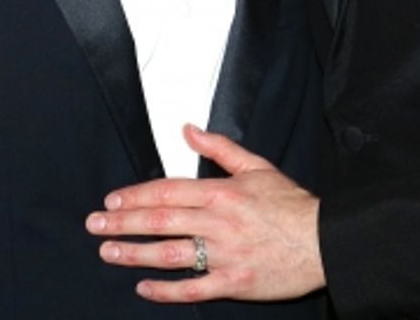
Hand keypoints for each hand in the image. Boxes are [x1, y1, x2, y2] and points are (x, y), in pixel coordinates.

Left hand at [86, 124, 324, 302]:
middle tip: (95, 223)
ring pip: (170, 254)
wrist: (324, 240)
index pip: (168, 192)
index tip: (112, 198)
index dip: (136, 196)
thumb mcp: (257, 166)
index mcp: (222, 192)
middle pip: (161, 221)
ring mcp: (225, 254)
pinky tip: (144, 288)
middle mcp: (219, 222)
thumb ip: (219, 147)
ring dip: (135, 254)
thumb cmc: (292, 204)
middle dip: (122, 222)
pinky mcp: (234, 282)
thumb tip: (188, 129)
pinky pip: (193, 288)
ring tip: (108, 252)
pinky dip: (166, 290)